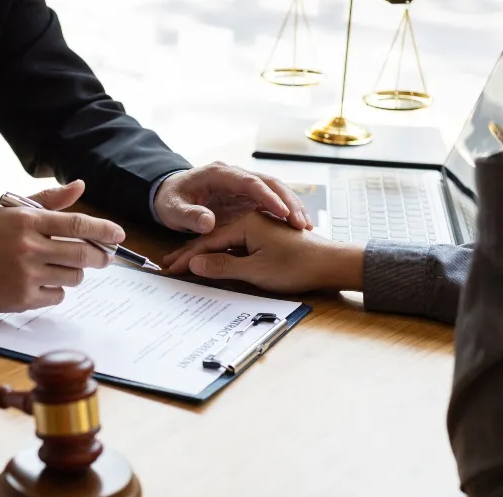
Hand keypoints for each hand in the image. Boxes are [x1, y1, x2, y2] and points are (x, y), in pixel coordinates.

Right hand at [0, 181, 122, 311]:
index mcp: (27, 220)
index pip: (77, 223)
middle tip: (104, 256)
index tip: (119, 234)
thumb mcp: (12, 211)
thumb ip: (48, 200)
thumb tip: (80, 186)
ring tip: (61, 267)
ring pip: (73, 277)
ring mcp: (25, 275)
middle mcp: (28, 247)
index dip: (103, 229)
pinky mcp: (22, 298)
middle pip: (83, 254)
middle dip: (101, 256)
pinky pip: (57, 296)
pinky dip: (57, 290)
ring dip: (75, 273)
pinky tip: (42, 282)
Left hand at [153, 162, 312, 233]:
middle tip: (301, 223)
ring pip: (274, 190)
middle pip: (269, 183)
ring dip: (291, 207)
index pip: (248, 182)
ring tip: (305, 227)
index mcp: (219, 174)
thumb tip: (209, 223)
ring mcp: (243, 185)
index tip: (283, 212)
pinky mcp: (247, 196)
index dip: (267, 197)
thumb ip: (190, 216)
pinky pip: (271, 201)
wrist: (170, 194)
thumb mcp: (174, 210)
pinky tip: (297, 227)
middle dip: (287, 201)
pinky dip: (285, 212)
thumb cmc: (170, 201)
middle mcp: (235, 175)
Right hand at [163, 212, 363, 293]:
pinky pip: (236, 243)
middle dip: (192, 254)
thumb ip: (223, 267)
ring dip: (206, 253)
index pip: (208, 242)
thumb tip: (195, 265)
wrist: (331, 264)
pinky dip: (222, 252)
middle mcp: (250, 218)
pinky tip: (214, 260)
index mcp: (245, 222)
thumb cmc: (297, 266)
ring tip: (187, 264)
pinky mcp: (266, 235)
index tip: (170, 269)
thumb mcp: (256, 271)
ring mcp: (259, 226)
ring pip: (224, 240)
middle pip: (213, 239)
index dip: (188, 258)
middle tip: (171, 266)